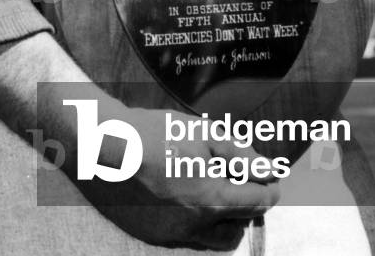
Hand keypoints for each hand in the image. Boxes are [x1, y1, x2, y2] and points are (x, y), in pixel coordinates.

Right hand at [72, 106, 280, 250]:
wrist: (102, 145)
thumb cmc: (154, 134)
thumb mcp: (203, 134)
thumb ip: (240, 156)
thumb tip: (270, 170)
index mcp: (211, 200)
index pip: (256, 204)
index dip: (270, 190)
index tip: (272, 180)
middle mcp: (193, 226)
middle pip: (236, 229)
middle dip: (246, 209)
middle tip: (242, 184)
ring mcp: (170, 234)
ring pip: (212, 239)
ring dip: (222, 221)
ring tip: (215, 190)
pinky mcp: (151, 234)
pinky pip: (186, 237)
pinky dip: (195, 222)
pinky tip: (185, 194)